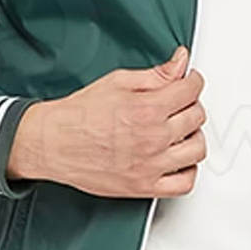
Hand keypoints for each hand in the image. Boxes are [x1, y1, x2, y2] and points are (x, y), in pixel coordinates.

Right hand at [7, 45, 206, 196]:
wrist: (53, 143)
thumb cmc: (79, 115)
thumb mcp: (118, 82)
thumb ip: (156, 74)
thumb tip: (180, 62)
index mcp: (147, 108)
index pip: (191, 91)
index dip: (193, 82)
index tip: (190, 82)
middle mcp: (153, 137)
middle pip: (196, 118)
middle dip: (191, 105)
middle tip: (180, 104)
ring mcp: (151, 165)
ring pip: (197, 149)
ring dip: (194, 136)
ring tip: (181, 131)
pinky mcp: (144, 186)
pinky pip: (184, 184)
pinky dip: (188, 171)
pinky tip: (179, 160)